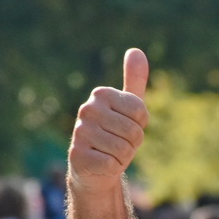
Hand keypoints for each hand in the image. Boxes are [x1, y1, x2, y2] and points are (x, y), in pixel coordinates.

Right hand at [68, 48, 149, 195]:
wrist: (94, 168)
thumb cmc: (115, 135)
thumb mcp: (128, 108)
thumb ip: (134, 80)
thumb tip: (136, 50)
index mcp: (101, 94)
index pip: (140, 111)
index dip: (140, 125)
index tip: (127, 127)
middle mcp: (87, 109)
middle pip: (134, 131)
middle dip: (132, 143)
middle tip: (119, 143)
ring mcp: (80, 132)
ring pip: (123, 149)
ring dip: (123, 157)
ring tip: (110, 153)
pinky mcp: (77, 155)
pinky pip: (112, 163)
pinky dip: (112, 168)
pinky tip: (102, 164)